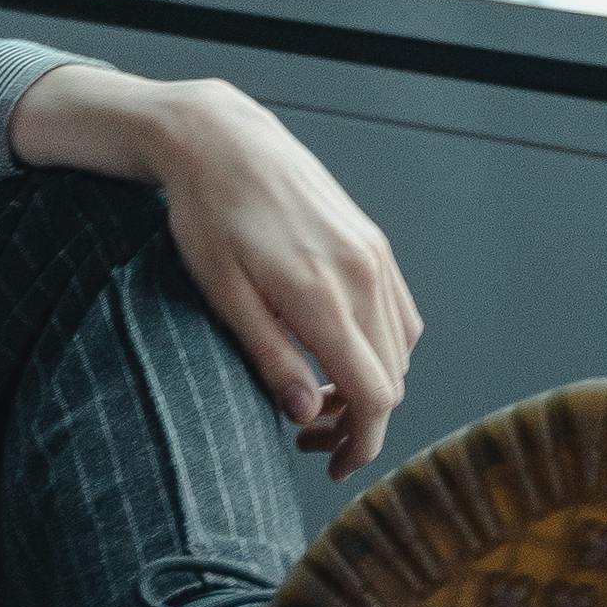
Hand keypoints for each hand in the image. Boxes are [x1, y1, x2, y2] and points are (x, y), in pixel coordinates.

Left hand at [14, 68, 419, 476]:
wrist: (221, 140)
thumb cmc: (207, 215)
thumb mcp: (224, 295)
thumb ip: (271, 358)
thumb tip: (306, 415)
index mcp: (323, 296)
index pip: (372, 395)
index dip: (362, 443)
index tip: (335, 466)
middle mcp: (362, 275)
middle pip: (392, 378)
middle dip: (360, 422)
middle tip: (310, 439)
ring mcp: (374, 255)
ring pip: (400, 347)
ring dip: (371, 384)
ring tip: (319, 397)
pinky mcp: (373, 241)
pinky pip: (398, 311)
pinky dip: (381, 346)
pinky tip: (338, 351)